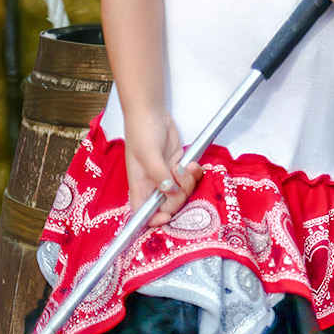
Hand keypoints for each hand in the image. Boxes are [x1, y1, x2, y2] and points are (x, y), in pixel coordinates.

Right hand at [123, 107, 201, 227]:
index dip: (154, 219)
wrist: (151, 114)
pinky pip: (189, 178)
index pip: (142, 213)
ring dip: (188, 182)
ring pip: (182, 192)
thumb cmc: (141, 132)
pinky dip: (194, 174)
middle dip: (179, 195)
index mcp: (139, 185)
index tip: (167, 215)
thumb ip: (158, 174)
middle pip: (168, 204)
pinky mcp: (177, 166)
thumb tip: (168, 190)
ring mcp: (167, 176)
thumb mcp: (148, 154)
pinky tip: (192, 164)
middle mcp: (153, 184)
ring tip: (186, 166)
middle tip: (180, 177)